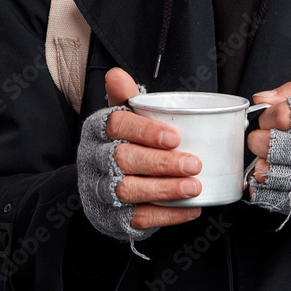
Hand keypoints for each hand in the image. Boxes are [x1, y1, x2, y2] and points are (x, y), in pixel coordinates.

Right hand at [76, 68, 201, 246]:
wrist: (101, 187)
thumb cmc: (121, 144)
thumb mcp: (122, 119)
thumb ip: (125, 97)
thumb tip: (117, 73)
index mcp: (98, 131)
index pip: (117, 124)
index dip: (145, 130)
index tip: (174, 137)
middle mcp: (95, 159)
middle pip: (124, 159)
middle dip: (162, 163)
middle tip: (194, 164)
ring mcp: (102, 190)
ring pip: (128, 190)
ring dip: (165, 189)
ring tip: (194, 186)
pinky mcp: (113, 216)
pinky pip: (138, 217)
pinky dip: (167, 214)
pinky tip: (191, 207)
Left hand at [246, 80, 290, 233]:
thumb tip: (261, 98)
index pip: (286, 114)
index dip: (268, 115)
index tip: (268, 118)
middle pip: (274, 145)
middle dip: (257, 140)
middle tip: (260, 138)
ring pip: (271, 173)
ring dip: (260, 165)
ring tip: (266, 159)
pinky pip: (272, 197)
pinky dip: (262, 188)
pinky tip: (268, 179)